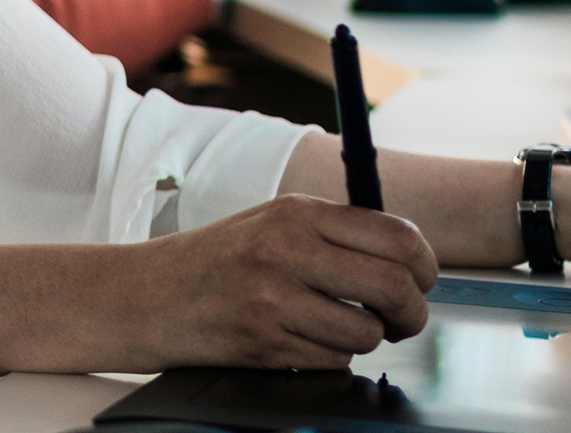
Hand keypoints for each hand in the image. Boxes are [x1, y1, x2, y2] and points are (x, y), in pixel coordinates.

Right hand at [126, 195, 437, 370]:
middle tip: (404, 319)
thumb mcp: (271, 222)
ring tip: (341, 328)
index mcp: (298, 211)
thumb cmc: (215, 260)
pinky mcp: (264, 342)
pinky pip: (333, 360)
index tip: (422, 281)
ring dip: (366, 338)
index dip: (425, 266)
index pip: (397, 235)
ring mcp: (275, 297)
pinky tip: (304, 341)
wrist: (145, 295)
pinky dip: (331, 357)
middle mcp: (288, 249)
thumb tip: (406, 256)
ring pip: (367, 331)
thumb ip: (332, 232)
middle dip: (412, 312)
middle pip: (394, 285)